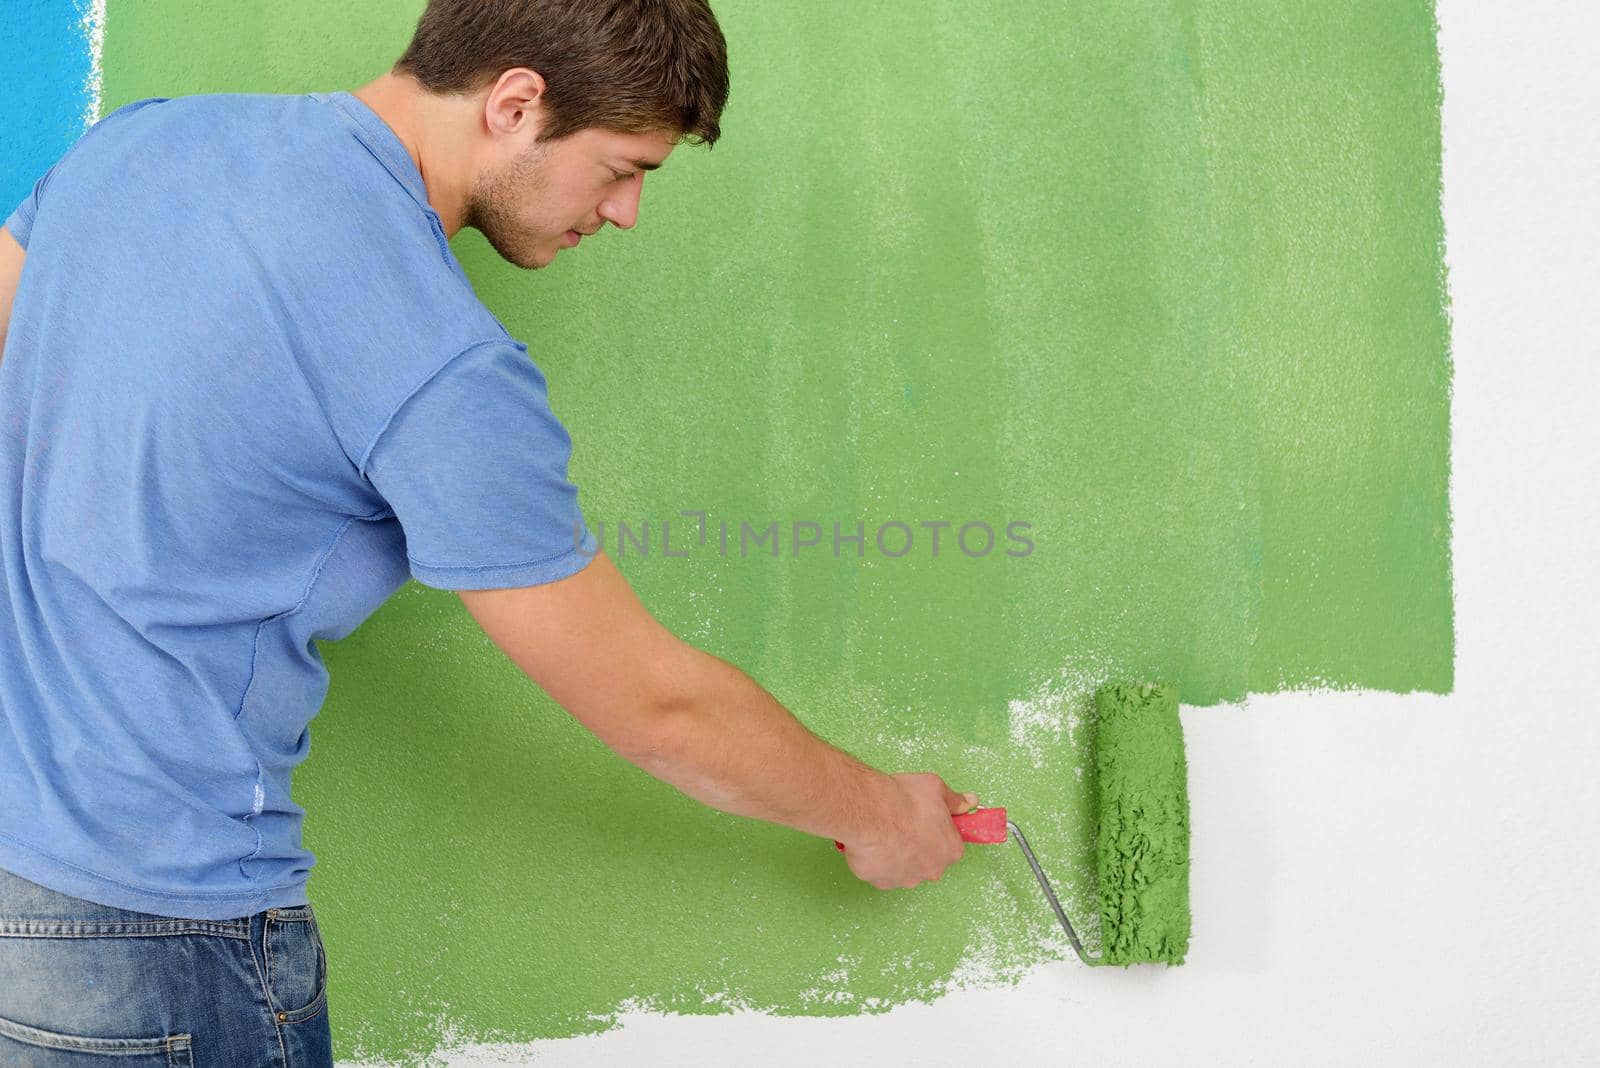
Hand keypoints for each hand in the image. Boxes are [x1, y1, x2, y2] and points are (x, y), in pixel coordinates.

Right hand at [837, 772, 976, 889]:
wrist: (871, 812)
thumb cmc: (905, 801)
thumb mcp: (937, 789)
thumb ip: (955, 800)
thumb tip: (969, 801)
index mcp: (951, 849)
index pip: (951, 845)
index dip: (939, 831)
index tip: (928, 821)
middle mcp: (932, 870)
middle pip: (929, 860)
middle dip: (919, 845)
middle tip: (906, 824)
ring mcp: (906, 879)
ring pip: (905, 868)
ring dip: (898, 854)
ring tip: (887, 831)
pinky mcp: (881, 881)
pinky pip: (882, 872)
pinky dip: (878, 860)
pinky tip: (874, 842)